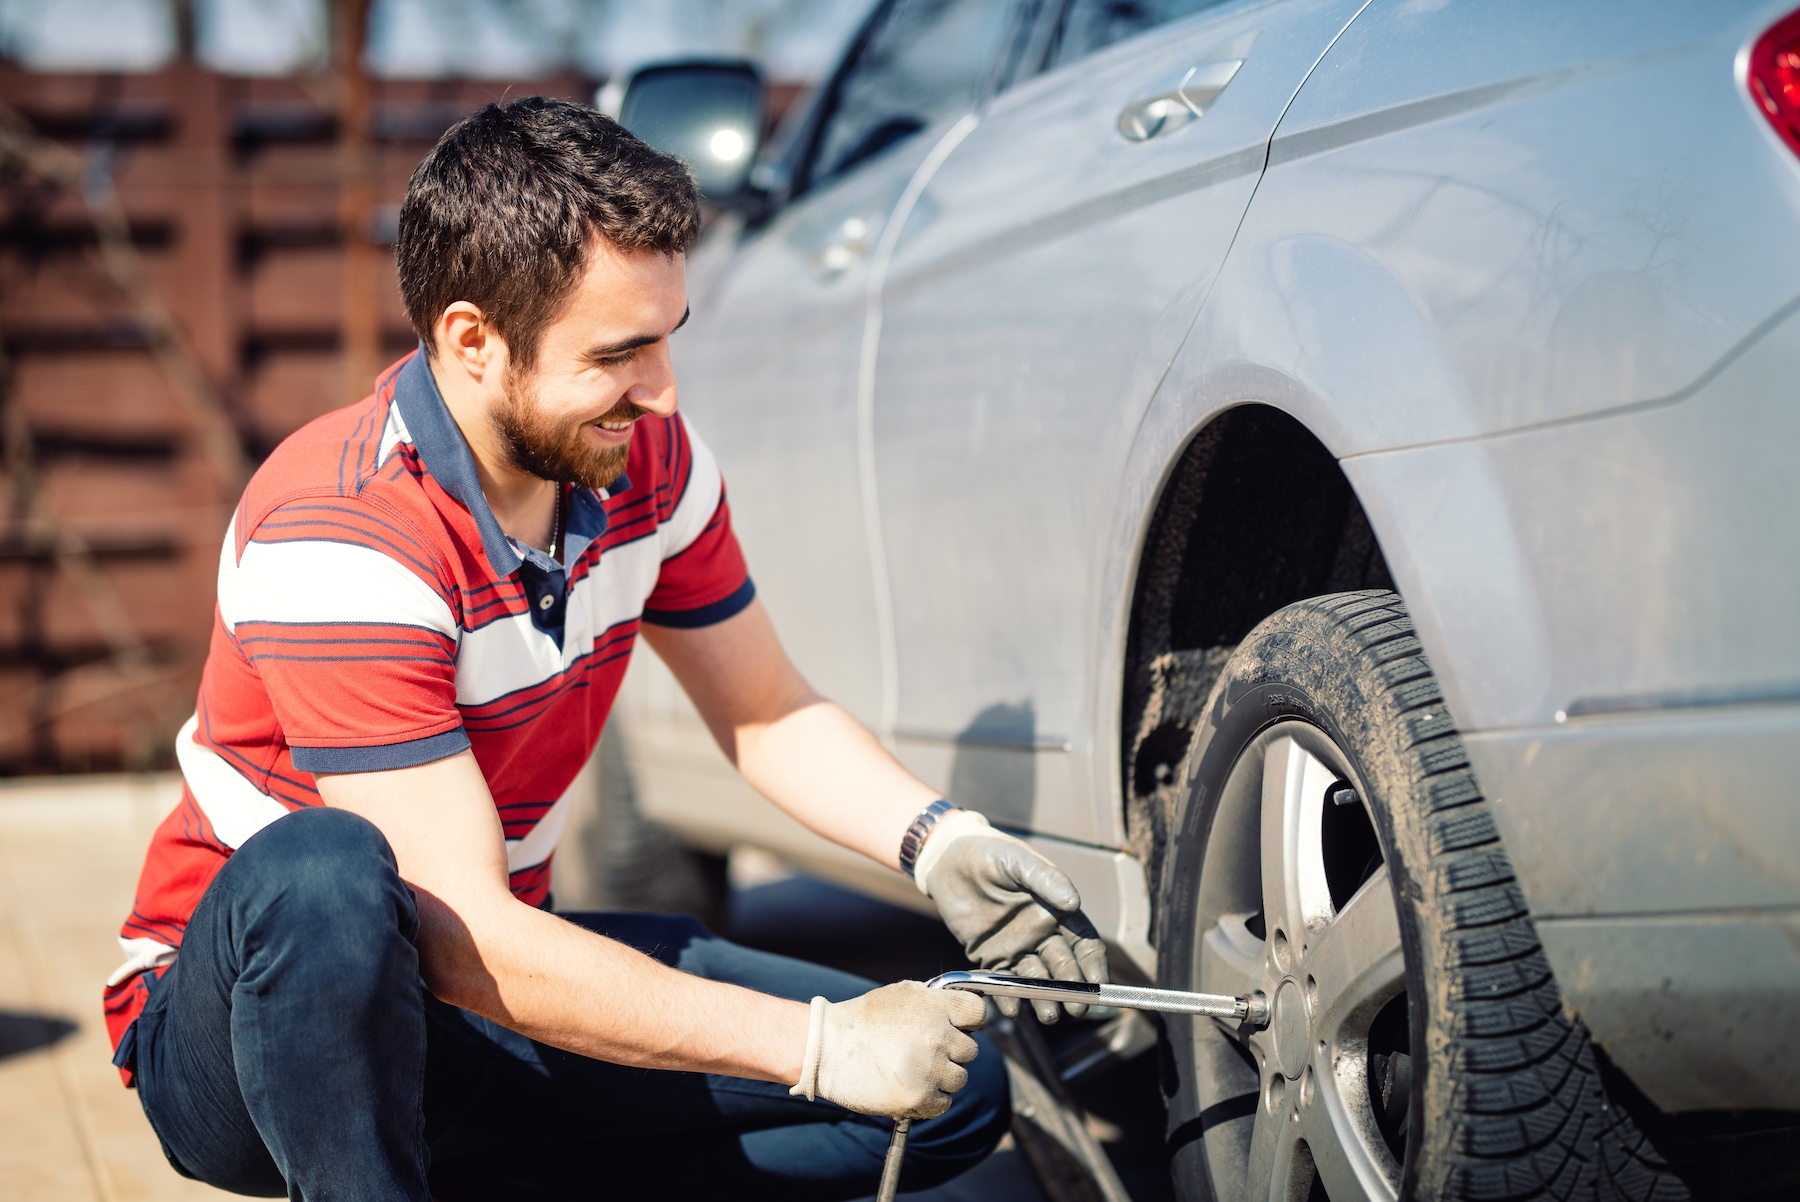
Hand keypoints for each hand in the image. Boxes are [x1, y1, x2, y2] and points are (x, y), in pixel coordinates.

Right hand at [789, 981, 985, 1118]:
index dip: (969, 1021)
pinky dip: (931, 1099)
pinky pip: (943, 1103)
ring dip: (941, 1077)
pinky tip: (911, 1087)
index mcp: (934, 1006)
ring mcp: (929, 1068)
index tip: (958, 1027)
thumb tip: (960, 1009)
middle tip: (925, 1051)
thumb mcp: (901, 993)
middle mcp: (936, 1036)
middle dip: (951, 1052)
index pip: (977, 1012)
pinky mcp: (919, 1096)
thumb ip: (935, 1000)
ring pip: (959, 1078)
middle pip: (970, 1050)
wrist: (828, 1049)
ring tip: (914, 1070)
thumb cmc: (863, 1020)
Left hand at [915, 810, 1109, 1022]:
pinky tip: (1012, 1009)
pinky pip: (1003, 982)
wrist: (948, 858)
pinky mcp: (989, 956)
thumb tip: (1074, 903)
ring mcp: (1016, 947)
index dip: (1094, 965)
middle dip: (1072, 991)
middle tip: (1074, 1010)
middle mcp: (1041, 933)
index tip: (1097, 985)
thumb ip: (1046, 880)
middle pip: (1064, 968)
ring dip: (1044, 1000)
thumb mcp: (1019, 862)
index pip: (1084, 943)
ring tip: (1047, 1015)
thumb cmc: (990, 853)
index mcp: (1056, 911)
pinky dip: (1008, 998)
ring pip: (1037, 980)